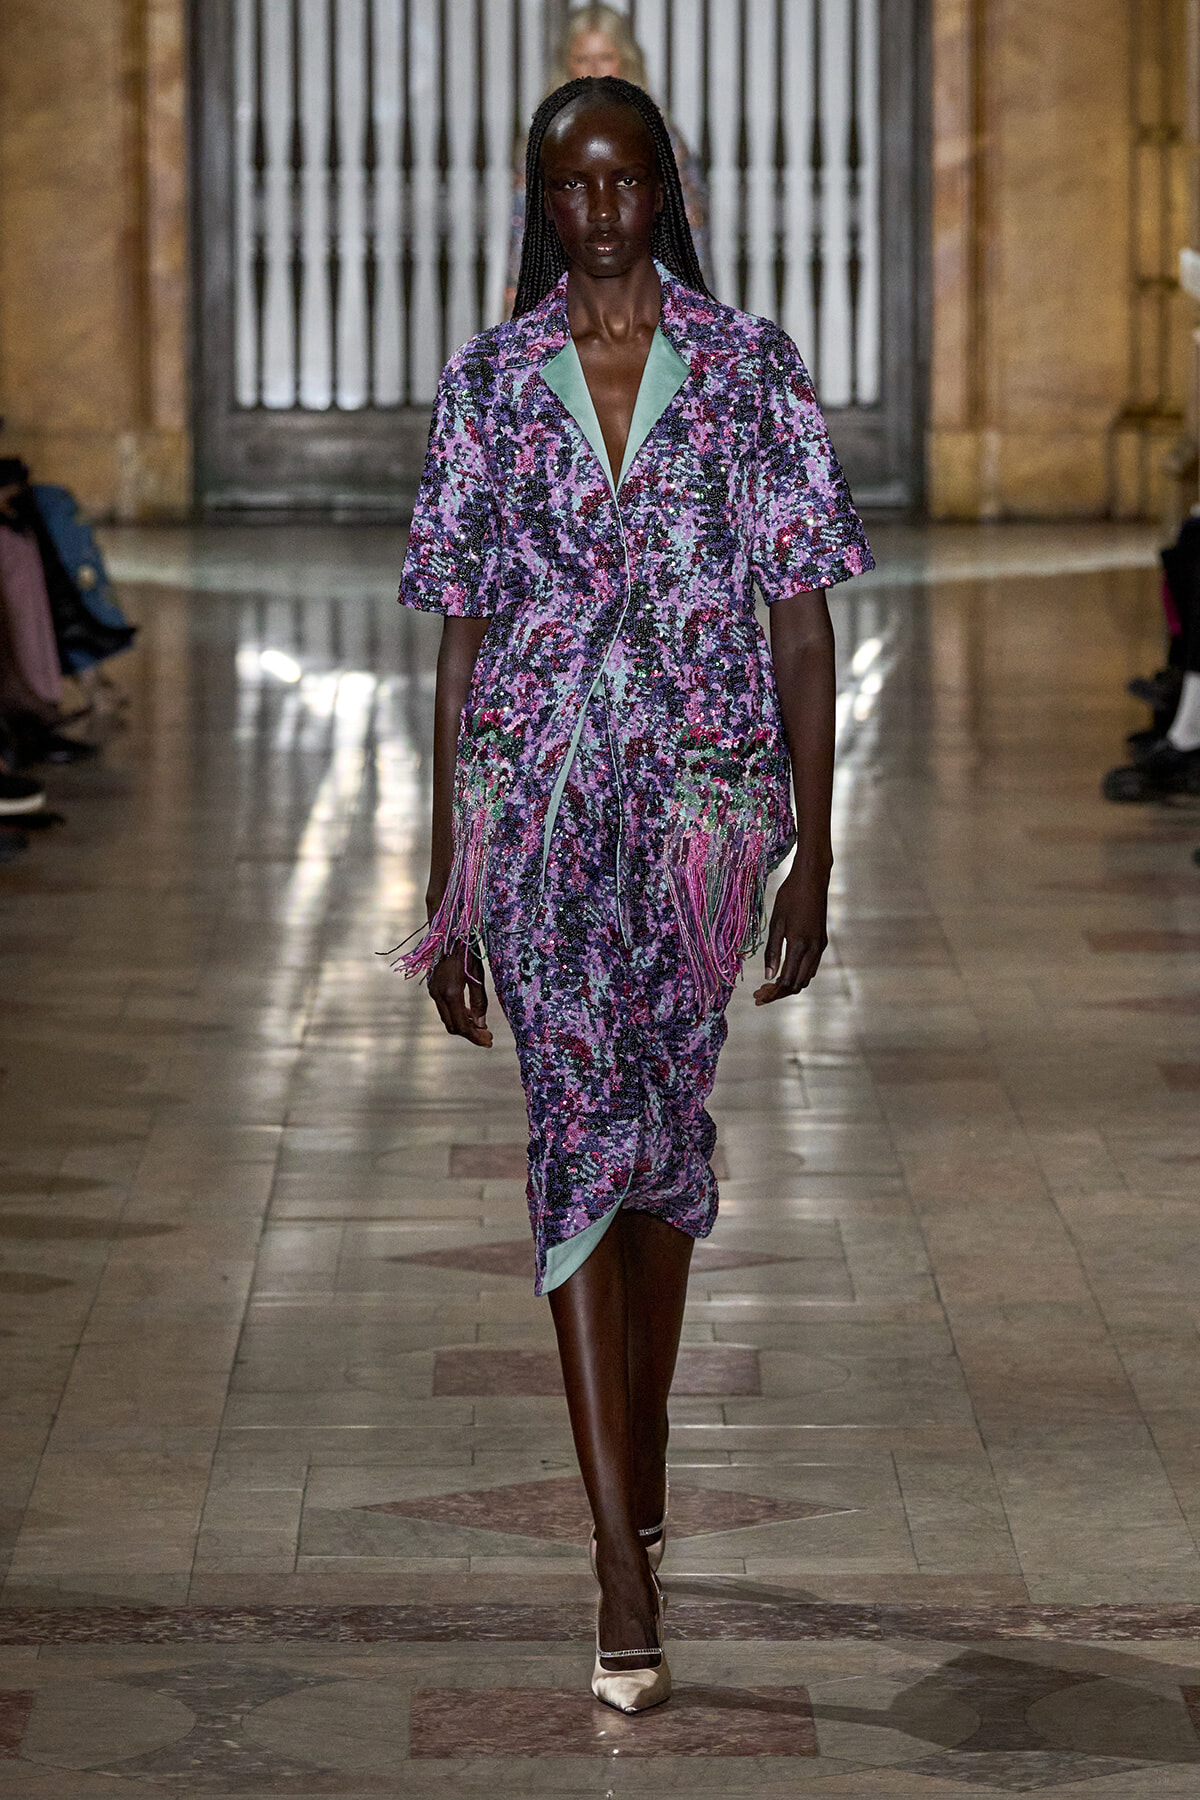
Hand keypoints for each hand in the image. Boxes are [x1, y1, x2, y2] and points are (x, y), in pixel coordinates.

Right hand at [428, 945, 493, 1045]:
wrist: (447, 931)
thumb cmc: (466, 949)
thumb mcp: (477, 975)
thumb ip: (479, 1001)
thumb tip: (481, 1024)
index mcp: (450, 994)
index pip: (462, 1027)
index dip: (476, 1037)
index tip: (489, 1041)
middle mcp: (438, 995)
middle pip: (452, 1026)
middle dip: (470, 1034)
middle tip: (487, 1036)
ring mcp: (433, 991)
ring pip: (447, 1018)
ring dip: (463, 1025)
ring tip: (481, 1026)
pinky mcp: (432, 986)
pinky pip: (444, 1008)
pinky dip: (457, 1014)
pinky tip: (469, 1013)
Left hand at [753, 869, 828, 1004]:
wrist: (812, 879)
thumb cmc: (790, 896)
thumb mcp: (777, 923)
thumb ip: (773, 951)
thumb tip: (768, 976)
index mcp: (800, 945)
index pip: (786, 981)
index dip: (772, 993)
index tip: (757, 997)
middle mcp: (814, 949)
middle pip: (797, 984)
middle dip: (778, 993)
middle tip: (759, 995)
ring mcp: (820, 946)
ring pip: (806, 978)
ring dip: (788, 985)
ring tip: (769, 986)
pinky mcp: (822, 941)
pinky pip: (811, 967)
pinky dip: (798, 975)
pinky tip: (784, 971)